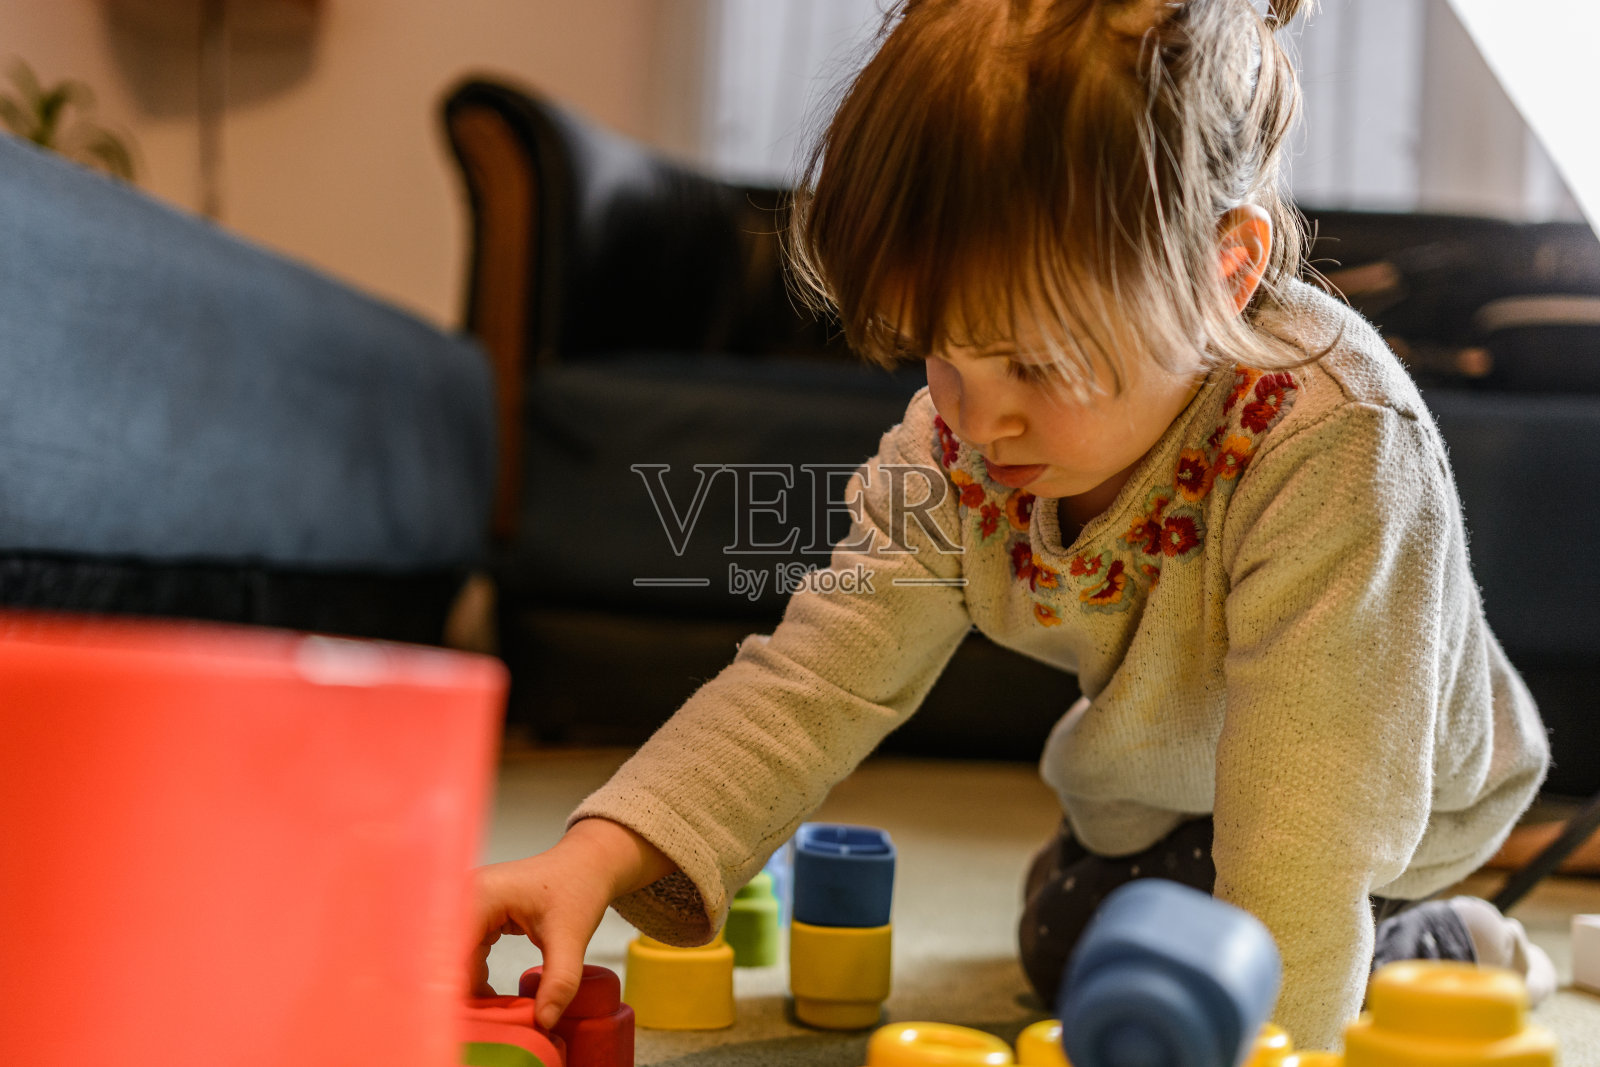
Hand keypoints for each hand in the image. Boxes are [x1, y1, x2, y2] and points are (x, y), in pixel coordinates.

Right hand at [470, 818, 675, 1028]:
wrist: (586, 865)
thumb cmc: (577, 889)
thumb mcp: (571, 937)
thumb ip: (559, 980)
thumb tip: (544, 1022)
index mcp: (478, 897)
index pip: (450, 954)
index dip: (453, 991)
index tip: (467, 1024)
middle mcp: (462, 897)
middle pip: (446, 957)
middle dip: (458, 993)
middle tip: (480, 1026)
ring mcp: (466, 904)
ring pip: (452, 958)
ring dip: (467, 987)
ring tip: (491, 1016)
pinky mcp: (475, 914)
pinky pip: (463, 953)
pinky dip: (475, 976)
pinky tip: (492, 997)